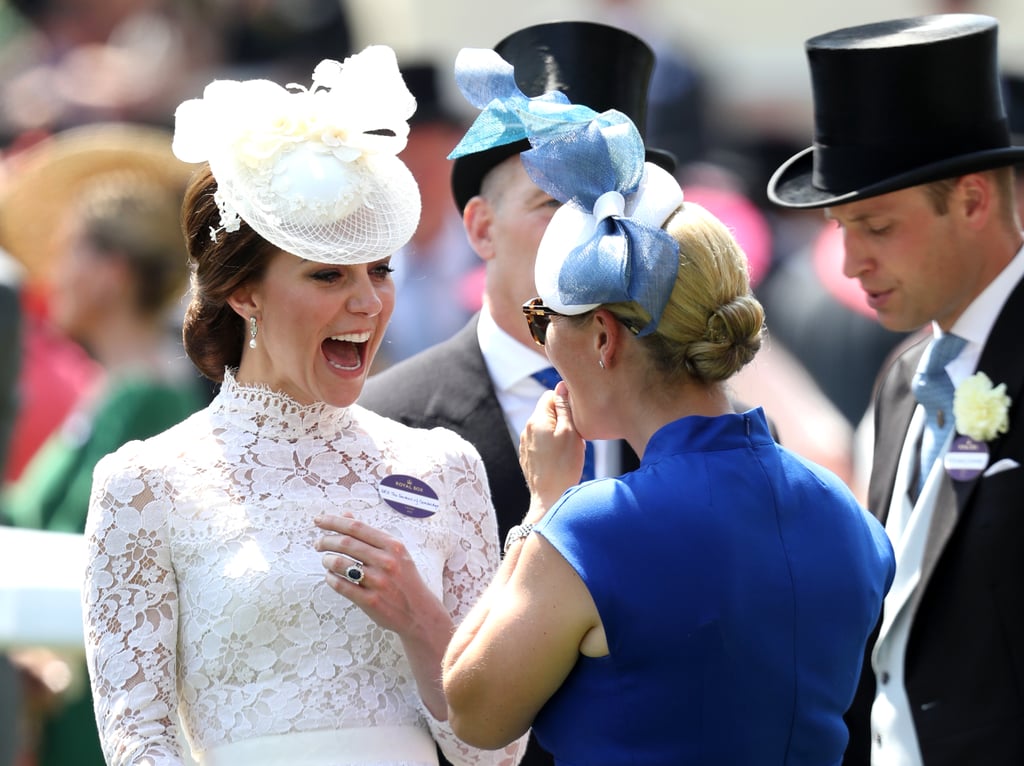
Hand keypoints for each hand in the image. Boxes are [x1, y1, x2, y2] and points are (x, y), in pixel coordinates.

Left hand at [313, 513, 447, 636]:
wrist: (420, 613)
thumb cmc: (405, 579)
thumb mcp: (395, 553)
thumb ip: (370, 535)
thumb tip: (345, 515)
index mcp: (393, 545)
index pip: (357, 527)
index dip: (334, 521)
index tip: (319, 520)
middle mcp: (386, 561)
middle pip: (345, 543)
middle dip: (325, 541)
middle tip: (318, 544)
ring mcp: (378, 581)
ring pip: (339, 563)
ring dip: (327, 560)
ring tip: (326, 561)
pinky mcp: (370, 601)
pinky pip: (341, 585)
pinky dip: (330, 579)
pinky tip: (331, 577)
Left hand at [519, 380, 585, 516]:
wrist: (550, 497)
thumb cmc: (564, 465)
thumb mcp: (570, 432)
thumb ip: (565, 407)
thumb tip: (562, 386)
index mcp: (536, 420)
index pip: (550, 395)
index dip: (566, 401)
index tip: (576, 416)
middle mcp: (527, 429)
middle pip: (547, 411)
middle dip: (563, 418)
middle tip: (576, 434)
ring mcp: (525, 443)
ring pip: (546, 427)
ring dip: (559, 432)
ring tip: (569, 449)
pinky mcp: (528, 456)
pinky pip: (542, 442)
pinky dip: (553, 445)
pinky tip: (561, 458)